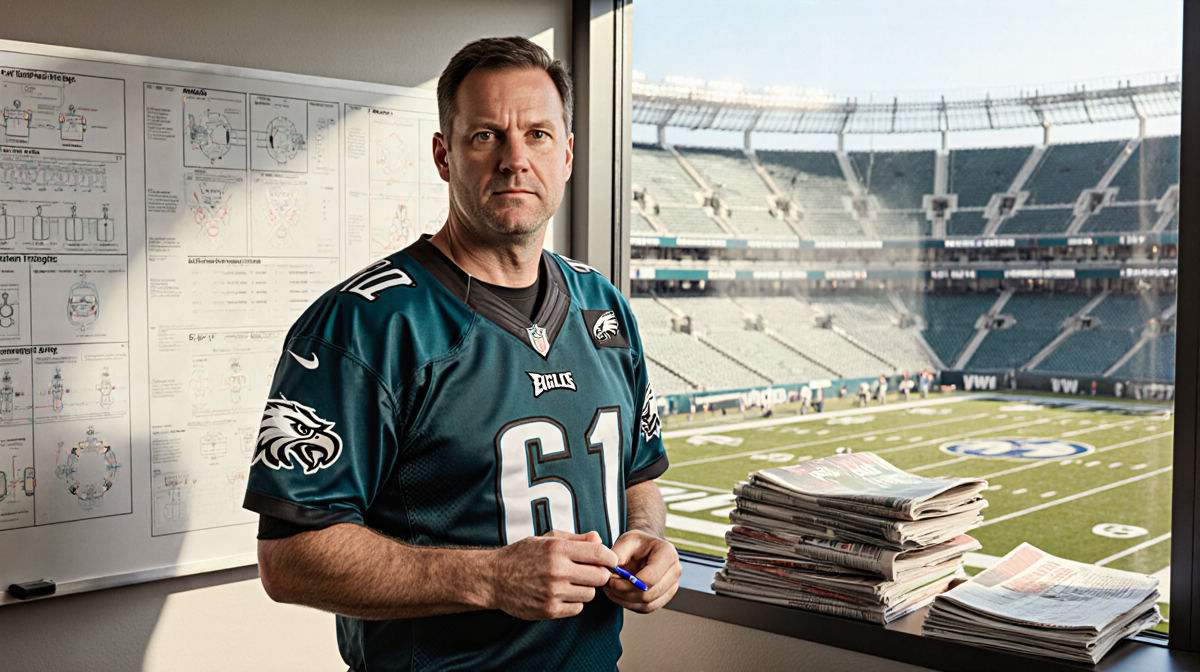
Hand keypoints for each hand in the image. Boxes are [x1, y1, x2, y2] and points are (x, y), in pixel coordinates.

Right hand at [487, 530, 617, 620]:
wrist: (494, 578)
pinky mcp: (549, 610)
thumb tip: (600, 540)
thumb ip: (576, 539)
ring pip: (590, 594)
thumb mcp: (547, 539)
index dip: (611, 558)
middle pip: (600, 577)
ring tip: (571, 582)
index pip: (600, 554)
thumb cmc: (522, 555)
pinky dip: (574, 602)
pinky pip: (577, 608)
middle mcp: (557, 571)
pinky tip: (562, 594)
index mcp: (558, 549)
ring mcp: (553, 592)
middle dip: (599, 574)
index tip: (611, 560)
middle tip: (590, 572)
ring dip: (585, 588)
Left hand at [603, 530, 680, 613]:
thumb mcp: (625, 540)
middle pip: (649, 594)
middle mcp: (675, 570)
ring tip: (612, 591)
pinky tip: (620, 596)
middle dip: (625, 594)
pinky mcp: (666, 595)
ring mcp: (673, 585)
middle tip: (609, 587)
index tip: (611, 582)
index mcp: (667, 553)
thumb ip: (617, 554)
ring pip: (648, 604)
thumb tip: (611, 570)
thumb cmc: (637, 543)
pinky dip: (632, 605)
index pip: (649, 578)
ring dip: (626, 601)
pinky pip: (648, 608)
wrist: (646, 547)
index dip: (627, 584)